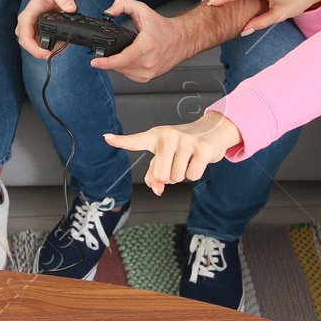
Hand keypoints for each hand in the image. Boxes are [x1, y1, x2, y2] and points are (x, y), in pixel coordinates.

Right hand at [15, 0, 78, 58]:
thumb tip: (71, 8)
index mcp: (27, 16)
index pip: (25, 38)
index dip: (34, 49)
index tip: (47, 54)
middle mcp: (26, 25)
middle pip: (29, 45)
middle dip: (44, 52)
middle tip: (61, 49)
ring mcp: (31, 31)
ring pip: (36, 47)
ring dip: (51, 49)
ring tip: (65, 42)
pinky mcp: (37, 34)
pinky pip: (43, 45)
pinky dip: (53, 46)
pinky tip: (63, 41)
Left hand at [91, 0, 186, 82]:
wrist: (181, 40)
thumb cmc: (164, 28)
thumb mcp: (143, 10)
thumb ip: (124, 4)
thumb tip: (109, 11)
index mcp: (147, 47)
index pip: (123, 58)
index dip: (107, 62)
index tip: (95, 62)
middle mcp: (149, 62)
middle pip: (119, 65)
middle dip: (110, 58)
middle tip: (106, 50)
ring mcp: (149, 72)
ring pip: (123, 71)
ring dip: (117, 64)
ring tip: (121, 52)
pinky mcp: (148, 77)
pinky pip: (129, 75)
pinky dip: (125, 68)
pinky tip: (128, 59)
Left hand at [104, 113, 241, 195]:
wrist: (214, 130)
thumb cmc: (185, 144)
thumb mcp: (166, 154)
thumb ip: (154, 173)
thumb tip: (157, 190)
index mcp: (156, 136)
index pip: (136, 140)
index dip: (121, 141)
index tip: (107, 138)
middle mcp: (169, 136)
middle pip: (161, 175)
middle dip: (169, 177)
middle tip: (177, 163)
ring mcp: (186, 141)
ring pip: (177, 177)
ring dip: (183, 175)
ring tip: (188, 160)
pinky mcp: (203, 148)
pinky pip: (192, 176)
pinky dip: (195, 174)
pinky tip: (198, 160)